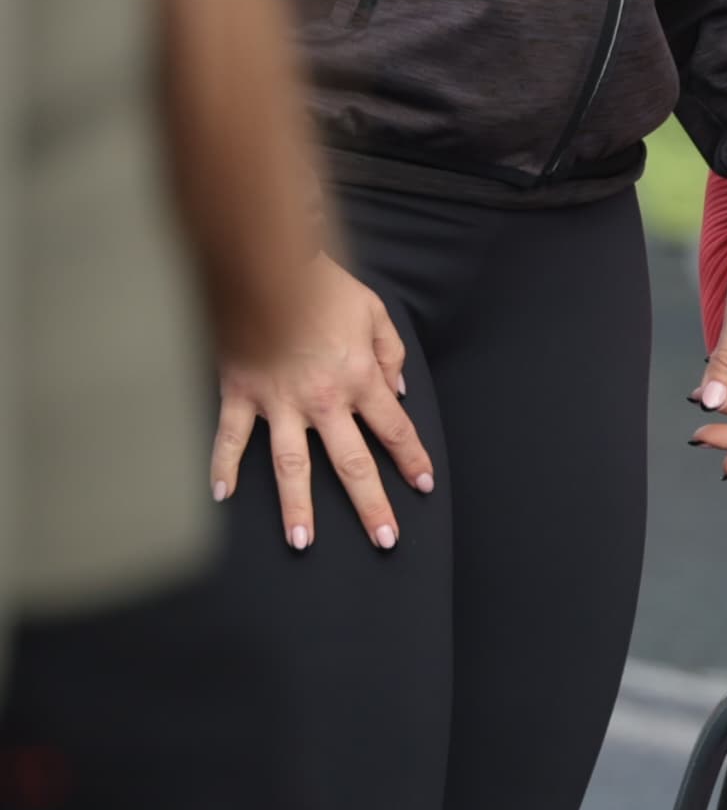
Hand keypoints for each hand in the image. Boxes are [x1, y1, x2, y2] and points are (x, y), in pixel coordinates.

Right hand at [212, 254, 428, 553]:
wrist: (268, 267)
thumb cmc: (323, 287)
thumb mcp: (374, 313)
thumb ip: (389, 354)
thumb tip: (396, 393)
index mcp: (361, 380)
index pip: (395, 430)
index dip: (412, 459)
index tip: (423, 485)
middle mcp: (325, 401)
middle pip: (353, 464)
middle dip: (371, 505)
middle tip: (385, 540)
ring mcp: (279, 403)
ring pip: (292, 466)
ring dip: (297, 506)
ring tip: (303, 542)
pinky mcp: (240, 394)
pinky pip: (230, 438)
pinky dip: (222, 467)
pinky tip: (220, 496)